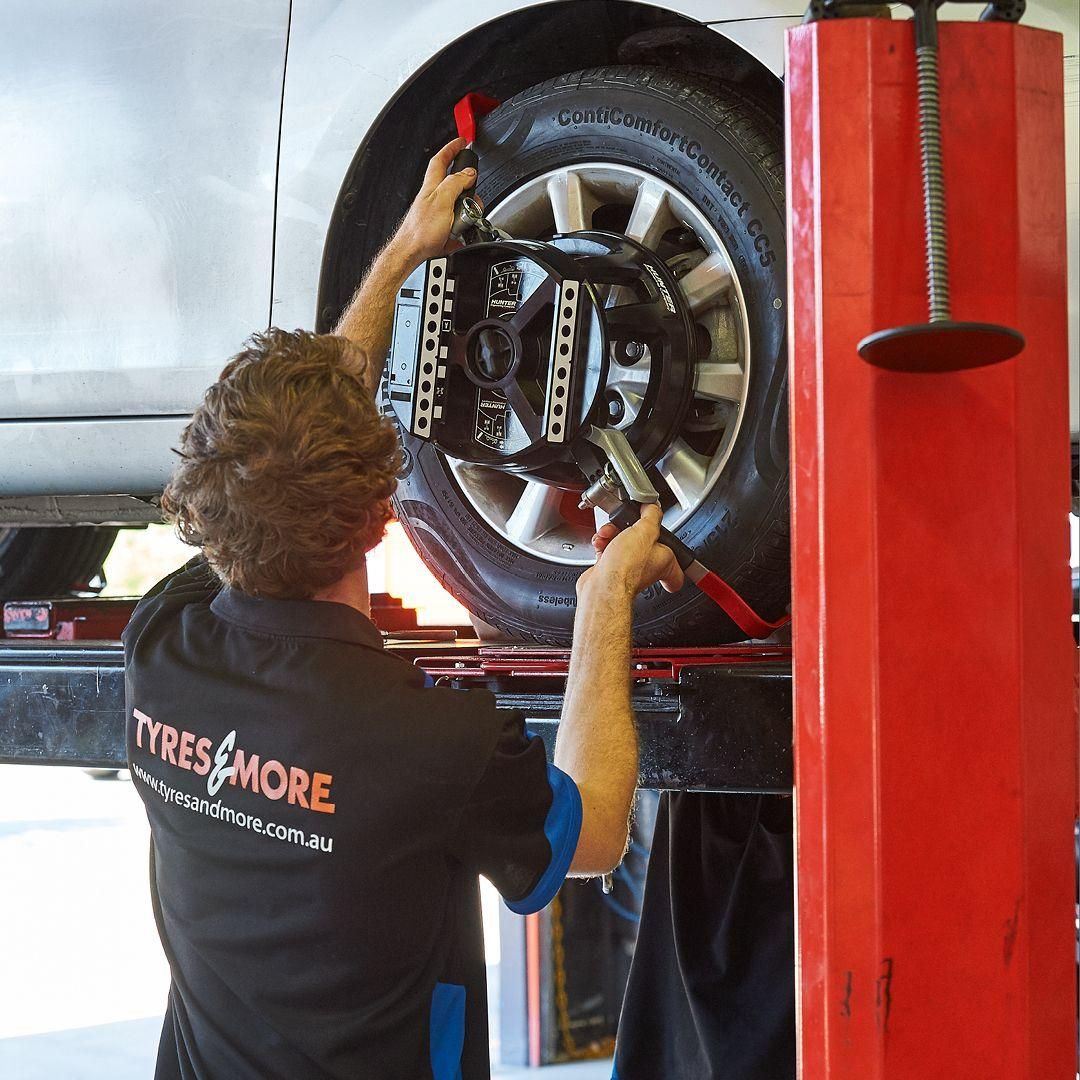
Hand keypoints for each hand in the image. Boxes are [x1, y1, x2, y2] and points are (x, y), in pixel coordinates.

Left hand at [393, 138, 476, 264]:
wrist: (412, 253)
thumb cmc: (421, 230)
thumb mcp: (442, 201)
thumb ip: (455, 183)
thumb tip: (468, 173)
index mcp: (432, 185)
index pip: (441, 159)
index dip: (452, 148)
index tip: (462, 142)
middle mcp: (434, 197)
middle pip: (456, 184)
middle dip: (468, 189)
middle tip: (472, 197)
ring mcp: (438, 213)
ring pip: (460, 206)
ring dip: (467, 213)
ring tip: (463, 221)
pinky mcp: (442, 228)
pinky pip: (459, 224)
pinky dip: (463, 228)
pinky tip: (460, 234)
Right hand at [578, 504, 684, 597]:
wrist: (603, 586)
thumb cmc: (626, 568)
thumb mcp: (645, 531)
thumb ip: (652, 515)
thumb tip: (653, 506)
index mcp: (665, 561)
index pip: (679, 561)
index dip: (676, 551)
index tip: (670, 539)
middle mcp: (648, 567)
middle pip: (644, 541)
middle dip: (630, 529)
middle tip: (627, 525)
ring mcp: (629, 569)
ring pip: (623, 543)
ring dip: (613, 533)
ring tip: (609, 533)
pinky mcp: (611, 570)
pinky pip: (609, 550)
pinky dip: (603, 543)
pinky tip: (601, 542)